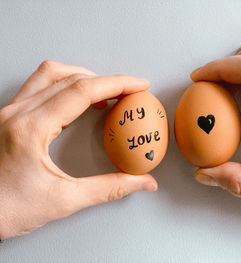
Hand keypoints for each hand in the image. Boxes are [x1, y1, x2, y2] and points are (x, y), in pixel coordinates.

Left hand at [0, 60, 157, 239]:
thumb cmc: (6, 210)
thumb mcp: (63, 201)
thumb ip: (109, 189)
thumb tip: (142, 182)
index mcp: (30, 128)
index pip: (82, 91)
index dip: (116, 84)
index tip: (138, 85)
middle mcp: (16, 113)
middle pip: (69, 77)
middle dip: (105, 80)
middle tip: (128, 91)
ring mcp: (9, 112)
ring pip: (50, 75)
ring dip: (82, 78)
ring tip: (104, 92)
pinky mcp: (7, 117)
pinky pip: (39, 87)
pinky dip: (66, 87)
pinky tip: (78, 103)